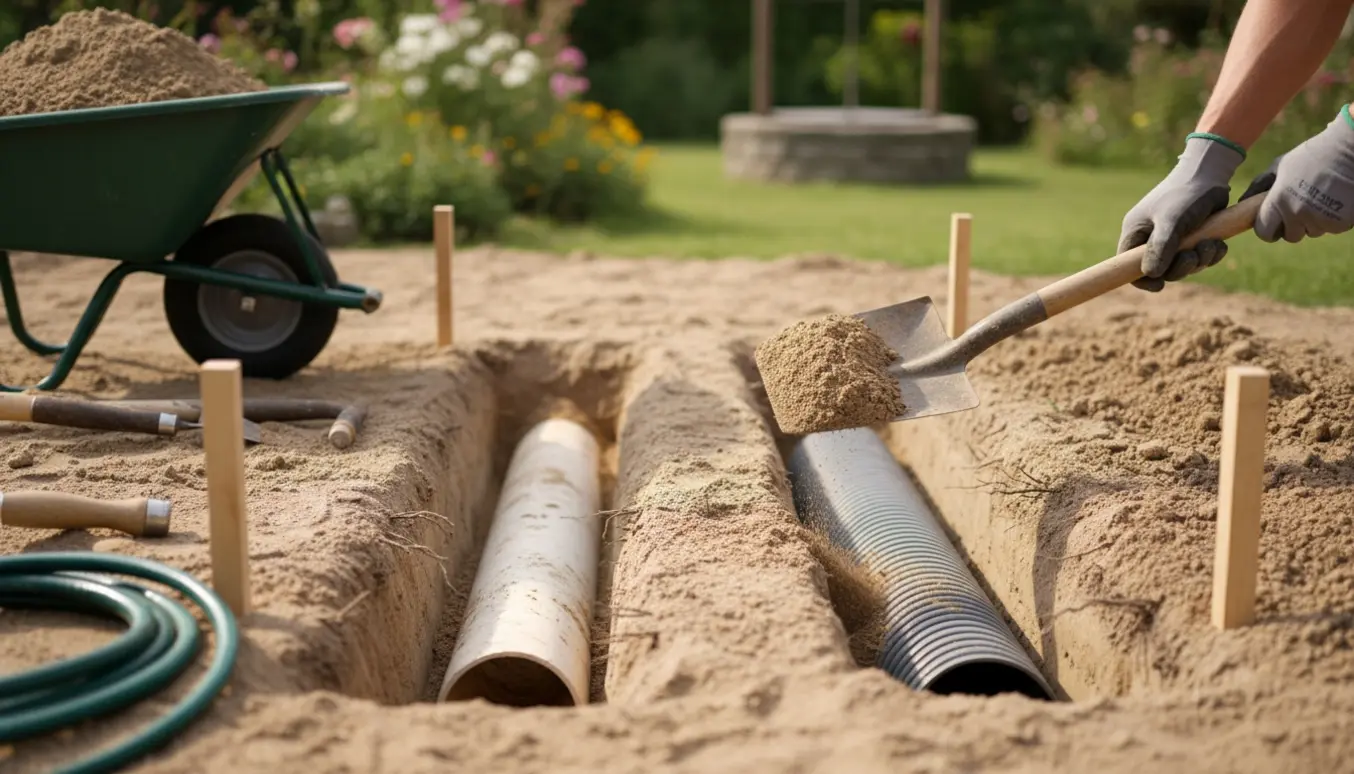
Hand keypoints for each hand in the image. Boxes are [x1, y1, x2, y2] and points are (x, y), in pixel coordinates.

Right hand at [1118, 136, 1243, 291]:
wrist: (1212, 173)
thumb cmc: (1185, 193)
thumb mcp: (1171, 221)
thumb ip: (1160, 248)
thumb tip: (1150, 275)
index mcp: (1136, 232)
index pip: (1127, 265)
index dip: (1140, 279)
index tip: (1159, 285)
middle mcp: (1151, 237)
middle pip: (1159, 270)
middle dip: (1180, 267)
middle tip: (1193, 256)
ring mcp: (1172, 238)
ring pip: (1182, 265)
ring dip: (1199, 260)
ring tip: (1211, 244)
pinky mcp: (1192, 237)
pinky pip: (1199, 258)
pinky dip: (1210, 255)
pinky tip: (1219, 243)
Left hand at [1239, 107, 1353, 241]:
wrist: (1351, 149)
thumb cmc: (1313, 155)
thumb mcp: (1281, 165)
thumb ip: (1259, 185)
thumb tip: (1242, 202)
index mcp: (1279, 200)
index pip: (1264, 232)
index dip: (1268, 227)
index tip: (1275, 220)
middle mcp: (1298, 214)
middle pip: (1290, 235)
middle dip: (1294, 224)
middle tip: (1303, 203)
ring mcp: (1321, 220)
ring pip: (1312, 232)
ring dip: (1314, 220)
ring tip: (1321, 196)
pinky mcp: (1341, 223)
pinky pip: (1331, 228)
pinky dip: (1333, 218)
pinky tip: (1336, 198)